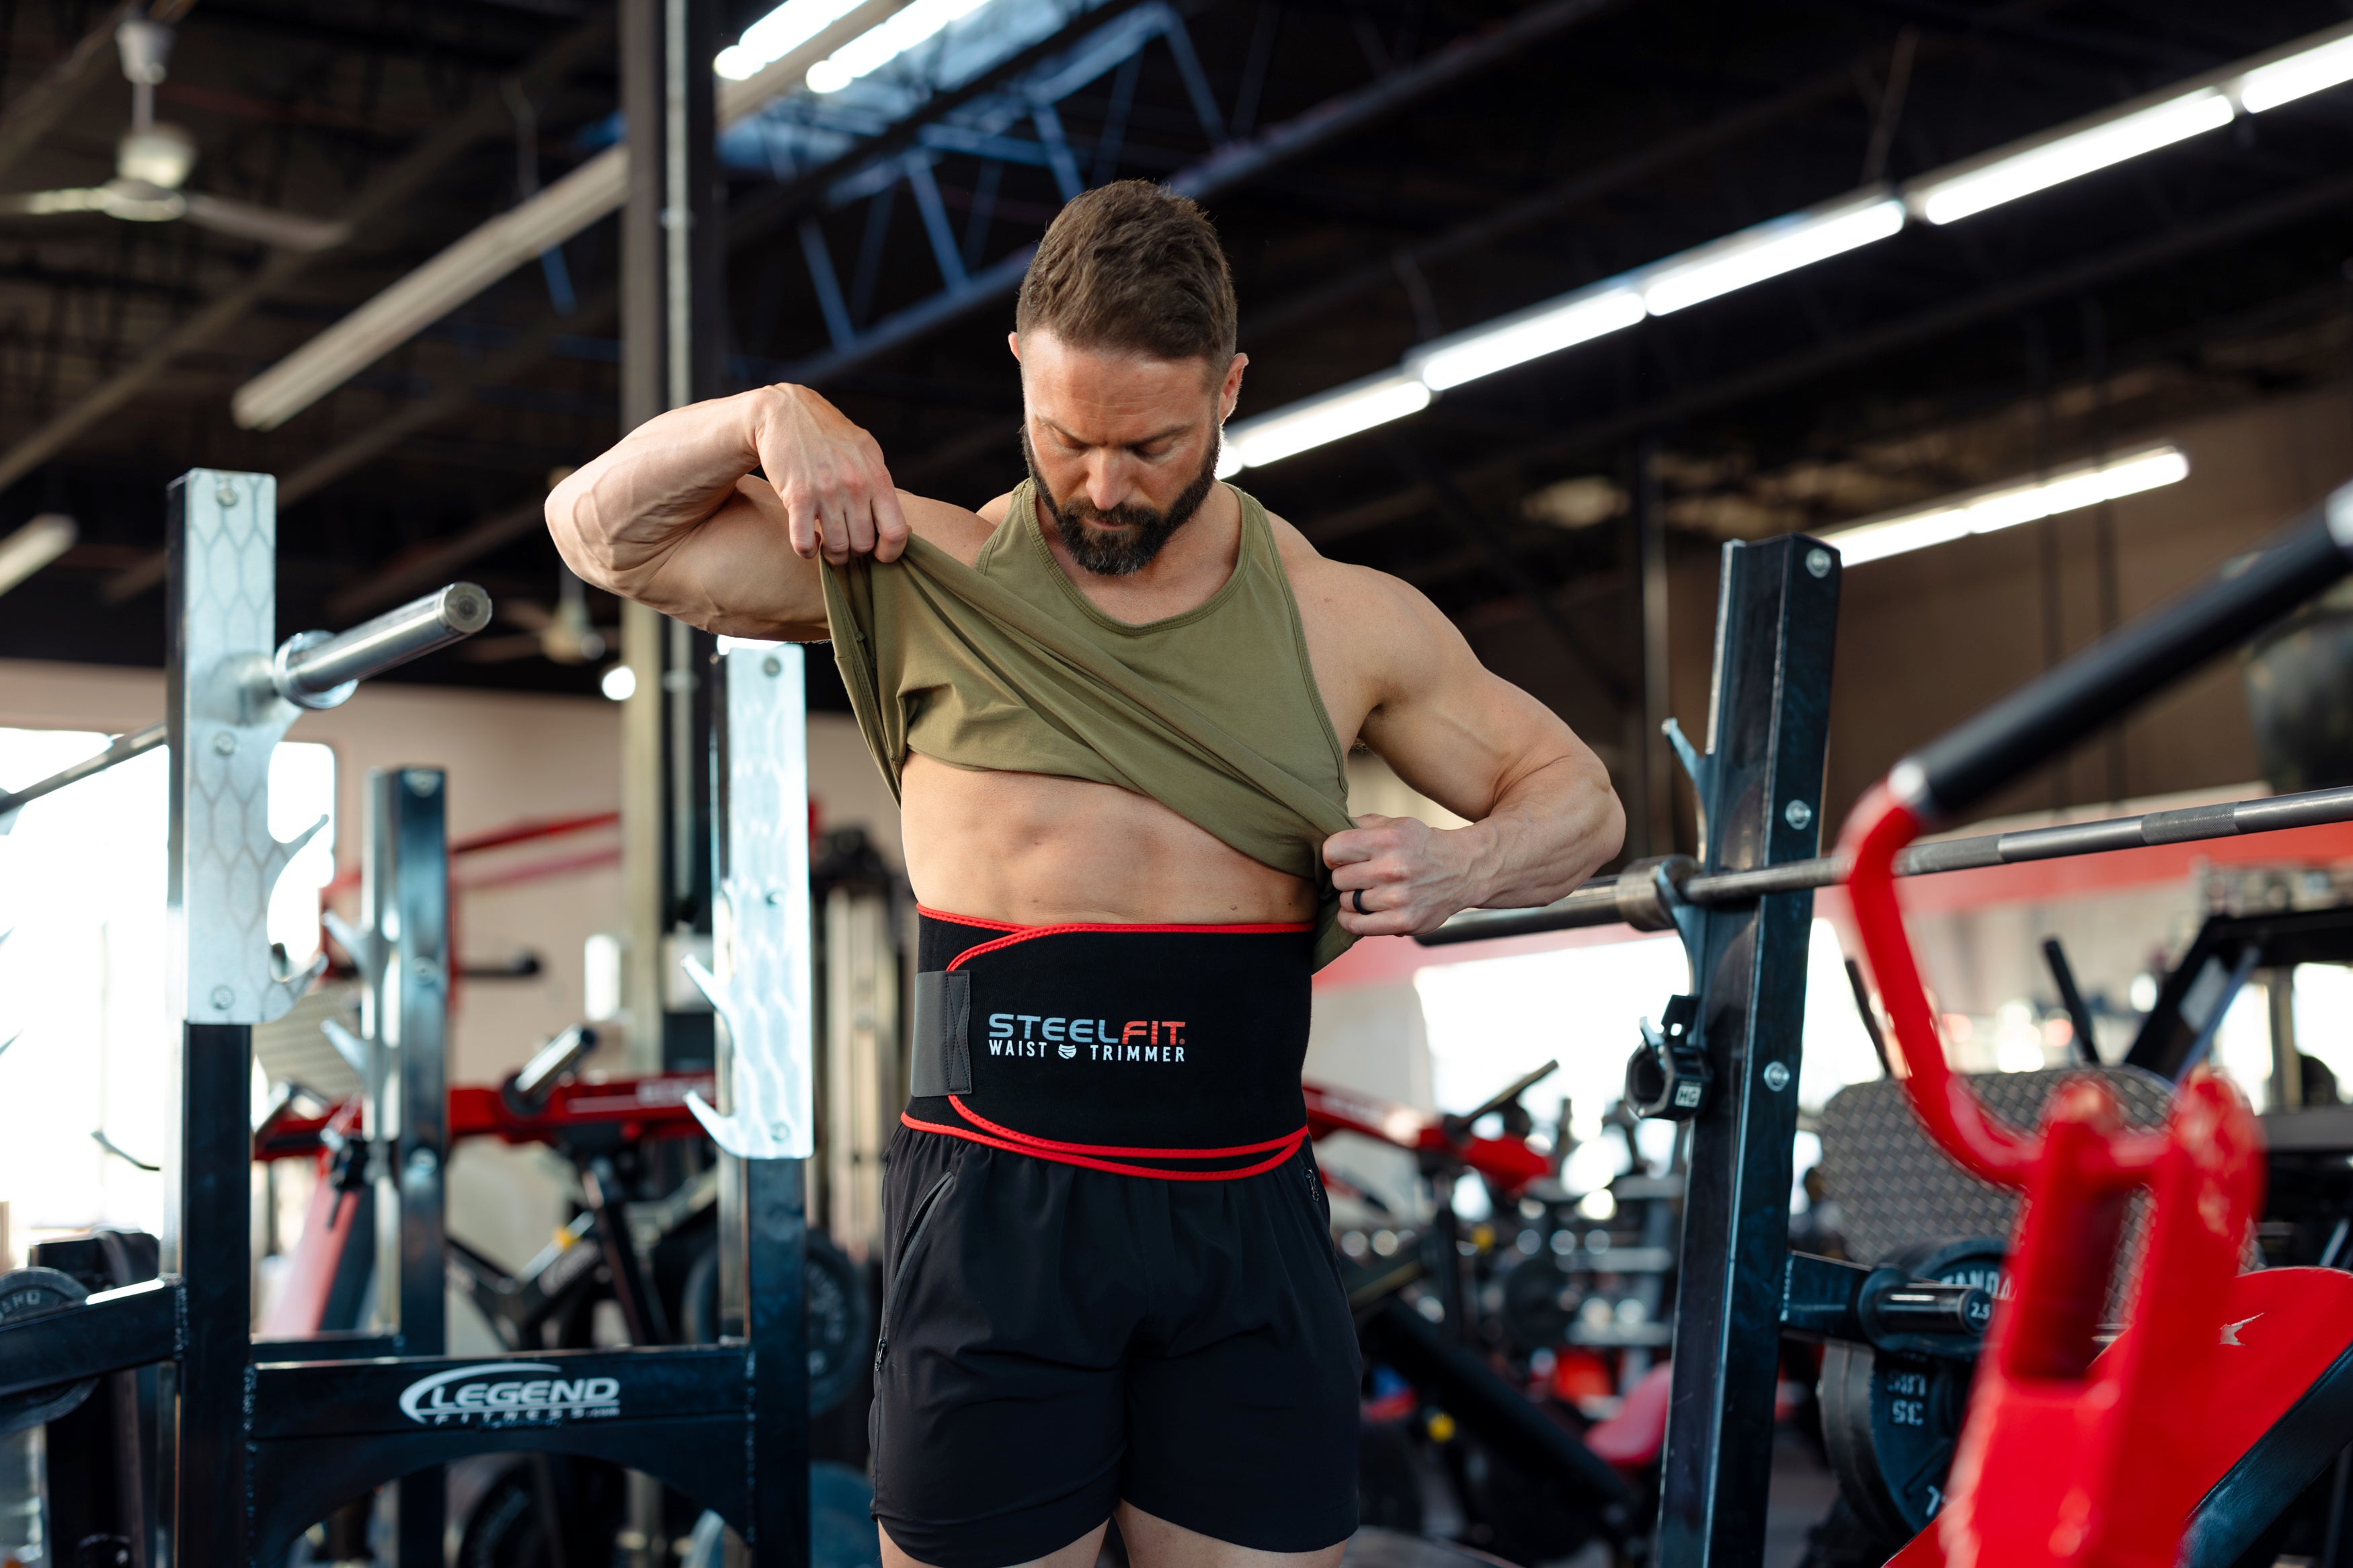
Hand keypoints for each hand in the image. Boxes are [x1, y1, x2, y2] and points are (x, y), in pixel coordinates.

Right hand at [748, 385, 908, 564]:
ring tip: (829, 545)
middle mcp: (855, 486)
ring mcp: (826, 492)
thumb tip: (904, 528)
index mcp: (877, 477)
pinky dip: (807, 550)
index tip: (880, 554)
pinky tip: (810, 541)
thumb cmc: (829, 434)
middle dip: (856, 551)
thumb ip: (883, 486)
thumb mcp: (866, 451)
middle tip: (848, 542)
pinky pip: (804, 543)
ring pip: (837, 548)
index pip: (896, 532)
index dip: (890, 552)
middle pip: (864, 544)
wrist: (785, 412)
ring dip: (833, 555)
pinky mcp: (797, 497)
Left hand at [1324, 813, 1483, 936]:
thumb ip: (1361, 825)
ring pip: (1346, 902)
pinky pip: (1356, 926)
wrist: (1464, 870)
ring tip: (1369, 890)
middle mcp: (1392, 869)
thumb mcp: (1396, 824)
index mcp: (1388, 839)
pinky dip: (1350, 920)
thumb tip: (1326, 828)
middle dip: (1345, 876)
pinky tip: (1358, 911)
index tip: (1342, 857)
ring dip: (1352, 898)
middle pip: (1338, 879)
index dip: (1334, 854)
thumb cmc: (1422, 845)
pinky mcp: (1403, 922)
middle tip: (1360, 875)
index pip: (1332, 850)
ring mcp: (1398, 898)